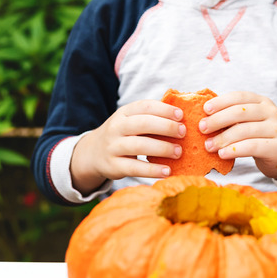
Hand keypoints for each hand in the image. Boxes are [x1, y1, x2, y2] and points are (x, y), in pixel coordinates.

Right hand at [70, 99, 184, 192]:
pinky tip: (168, 171)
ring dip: (162, 148)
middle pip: (143, 123)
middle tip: (183, 133)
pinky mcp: (113, 166)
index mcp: (124, 112)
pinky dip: (153, 170)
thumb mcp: (131, 121)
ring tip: (179, 152)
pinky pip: (135, 168)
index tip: (181, 115)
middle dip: (166, 127)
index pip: (145, 106)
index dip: (165, 109)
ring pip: (139, 145)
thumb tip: (184, 117)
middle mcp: (116, 127)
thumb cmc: (123, 135)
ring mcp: (113, 147)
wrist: (93, 153)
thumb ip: (151, 117)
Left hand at [199, 91, 276, 191]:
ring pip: (244, 130)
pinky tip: (222, 154)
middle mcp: (271, 112)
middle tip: (202, 129)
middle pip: (240, 112)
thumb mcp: (250, 121)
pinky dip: (234, 150)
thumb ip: (233, 116)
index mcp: (262, 102)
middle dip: (218, 120)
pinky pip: (251, 147)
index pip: (239, 97)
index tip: (204, 110)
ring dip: (223, 138)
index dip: (220, 102)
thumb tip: (204, 116)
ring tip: (209, 146)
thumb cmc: (260, 137)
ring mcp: (276, 129)